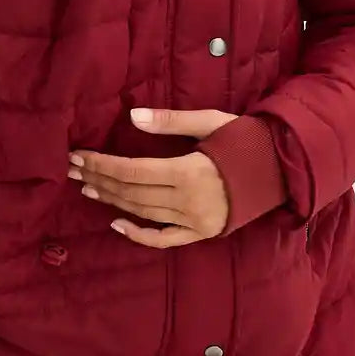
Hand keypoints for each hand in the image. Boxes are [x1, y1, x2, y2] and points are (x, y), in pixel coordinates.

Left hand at [68, 107, 237, 247]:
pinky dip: (140, 235)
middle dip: (99, 180)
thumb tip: (133, 117)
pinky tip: (117, 225)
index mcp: (190, 171)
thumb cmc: (246, 139)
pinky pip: (165, 239)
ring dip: (112, 201)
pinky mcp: (203, 233)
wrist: (283, 169)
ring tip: (87, 188)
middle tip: (71, 170)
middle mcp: (189, 201)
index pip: (132, 171)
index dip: (101, 164)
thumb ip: (171, 121)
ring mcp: (196, 221)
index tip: (77, 156)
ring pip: (143, 213)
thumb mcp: (211, 122)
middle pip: (132, 192)